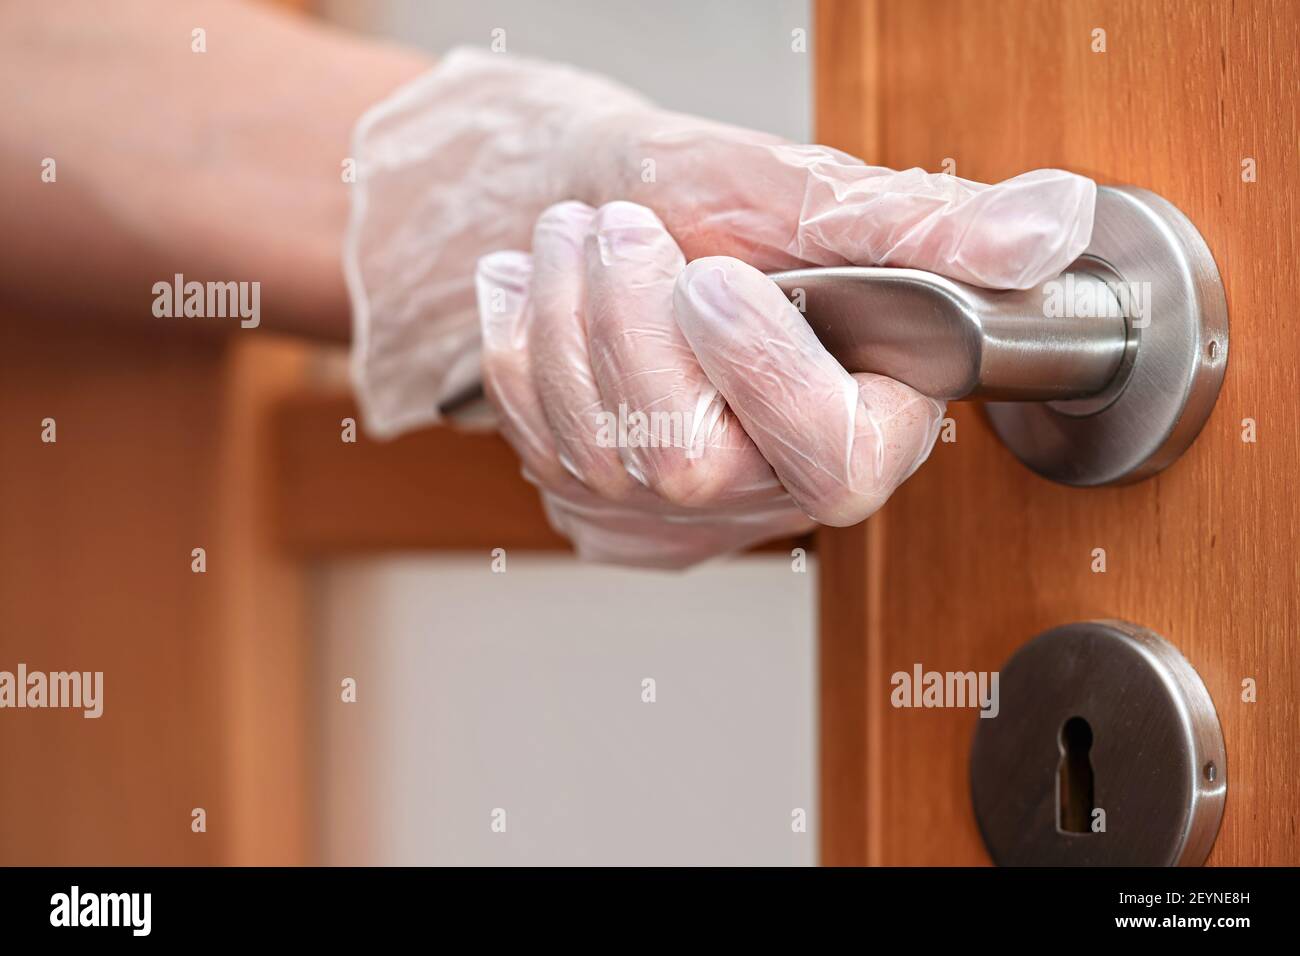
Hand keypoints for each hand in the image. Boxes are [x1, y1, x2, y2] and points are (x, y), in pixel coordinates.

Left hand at [475, 123, 1092, 566]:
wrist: (597, 212)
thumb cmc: (709, 199)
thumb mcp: (810, 196)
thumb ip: (923, 223)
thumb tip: (1054, 221)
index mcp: (861, 416)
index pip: (836, 458)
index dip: (764, 373)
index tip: (712, 277)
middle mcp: (773, 485)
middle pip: (687, 458)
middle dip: (630, 316)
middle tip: (621, 228)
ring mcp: (677, 511)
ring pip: (596, 445)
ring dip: (570, 309)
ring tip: (588, 244)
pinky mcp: (596, 509)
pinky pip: (534, 439)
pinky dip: (527, 342)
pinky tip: (556, 300)